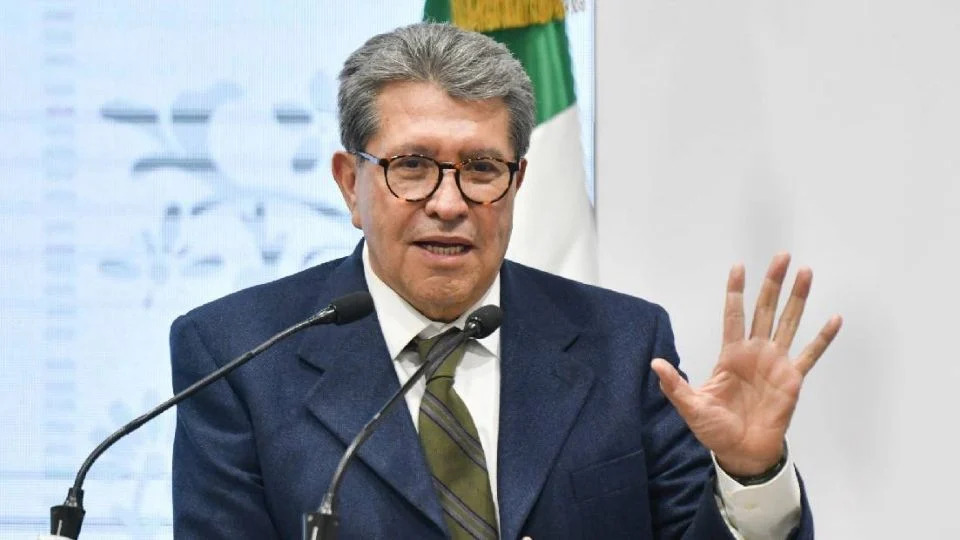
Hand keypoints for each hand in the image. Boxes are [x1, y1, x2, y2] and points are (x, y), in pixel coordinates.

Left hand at [650, 253, 841, 476]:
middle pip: (765, 309)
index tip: (739, 266)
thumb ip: (675, 385)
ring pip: (789, 322)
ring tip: (806, 273)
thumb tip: (655, 363)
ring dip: (798, 298)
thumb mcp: (691, 406)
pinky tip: (835, 318)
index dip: (736, 291)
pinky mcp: (793, 378)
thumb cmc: (715, 429)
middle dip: (772, 283)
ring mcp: (776, 362)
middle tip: (782, 256)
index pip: (733, 315)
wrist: (742, 451)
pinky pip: (810, 354)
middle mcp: (755, 352)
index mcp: (730, 354)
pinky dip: (823, 337)